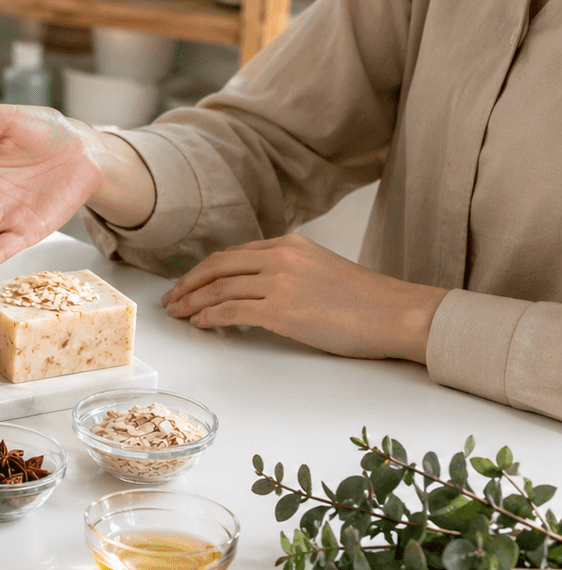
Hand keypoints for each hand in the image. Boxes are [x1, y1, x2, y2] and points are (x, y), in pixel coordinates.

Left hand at [161, 233, 449, 361]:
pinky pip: (231, 311)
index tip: (188, 283)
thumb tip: (256, 290)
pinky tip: (200, 324)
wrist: (397, 313)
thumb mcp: (321, 270)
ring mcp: (280, 282)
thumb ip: (288, 271)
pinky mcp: (282, 310)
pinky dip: (209, 318)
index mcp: (290, 244)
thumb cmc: (366, 300)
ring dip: (191, 302)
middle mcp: (281, 257)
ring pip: (218, 288)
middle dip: (187, 283)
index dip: (204, 270)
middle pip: (217, 266)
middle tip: (171, 299)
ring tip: (178, 314)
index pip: (233, 254)